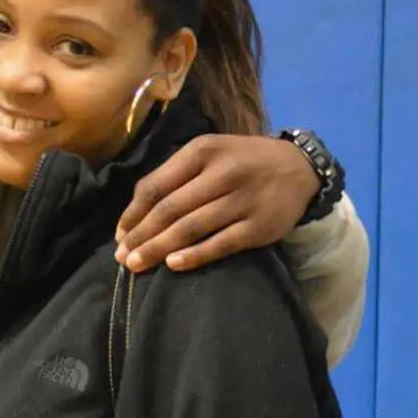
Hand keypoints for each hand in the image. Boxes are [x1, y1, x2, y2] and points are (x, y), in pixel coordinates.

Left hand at [114, 134, 318, 272]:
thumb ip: (175, 175)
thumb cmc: (241, 161)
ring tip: (137, 264)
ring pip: (191, 228)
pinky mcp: (259, 226)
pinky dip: (195, 255)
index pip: (156, 185)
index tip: (119, 234)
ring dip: (159, 248)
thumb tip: (137, 211)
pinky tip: (173, 265)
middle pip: (170, 209)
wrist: (298, 168)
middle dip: (141, 235)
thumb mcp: (208, 153)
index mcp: (201, 152)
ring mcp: (242, 201)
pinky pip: (221, 244)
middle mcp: (221, 174)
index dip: (133, 213)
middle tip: (122, 257)